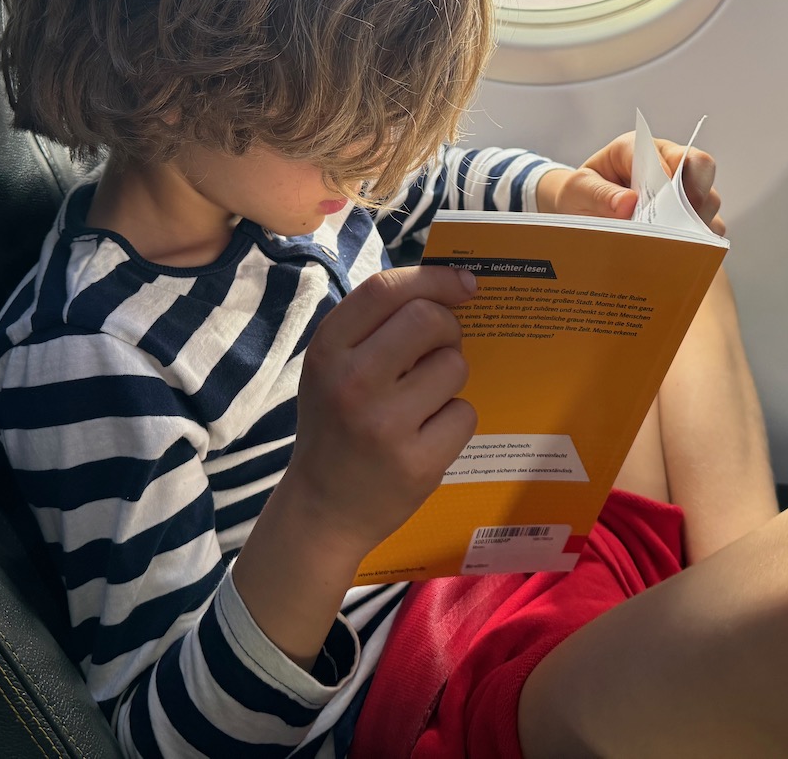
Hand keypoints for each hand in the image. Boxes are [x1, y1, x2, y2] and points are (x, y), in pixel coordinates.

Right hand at [281, 264, 479, 558]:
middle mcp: (352, 383)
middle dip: (448, 328)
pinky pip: (464, 414)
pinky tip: (427, 435)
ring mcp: (385, 425)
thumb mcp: (333, 367)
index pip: (385, 290)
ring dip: (450, 378)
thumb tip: (452, 286)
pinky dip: (453, 420)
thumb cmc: (336, 425)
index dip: (433, 278)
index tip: (463, 283)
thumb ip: (376, 326)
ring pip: (454, 366)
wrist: (323, 509)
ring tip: (423, 400)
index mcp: (327, 351)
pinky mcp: (418, 463)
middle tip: (439, 349)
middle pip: (428, 319)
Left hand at [536, 134, 724, 234]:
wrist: (580, 212)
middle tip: (680, 221)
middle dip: (696, 194)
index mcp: (638, 148)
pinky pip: (708, 228)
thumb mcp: (578, 190)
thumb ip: (599, 194)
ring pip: (709, 200)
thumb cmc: (580, 194)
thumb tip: (628, 203)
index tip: (662, 198)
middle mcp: (667, 162)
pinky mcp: (688, 216)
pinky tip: (680, 254)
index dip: (671, 174)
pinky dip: (699, 242)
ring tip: (675, 244)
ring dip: (696, 222)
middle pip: (702, 167)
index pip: (666, 152)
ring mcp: (682, 190)